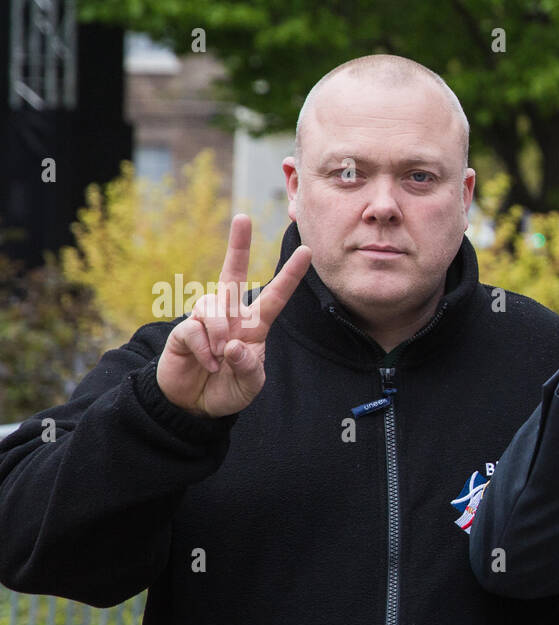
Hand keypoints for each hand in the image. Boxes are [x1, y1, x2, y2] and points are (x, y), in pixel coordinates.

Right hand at [157, 215, 311, 417]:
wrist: (195, 406)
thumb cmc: (228, 390)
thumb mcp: (250, 385)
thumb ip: (249, 367)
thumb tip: (235, 344)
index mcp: (254, 325)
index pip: (275, 296)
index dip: (290, 275)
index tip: (307, 251)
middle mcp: (230, 316)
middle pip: (232, 273)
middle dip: (237, 244)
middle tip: (243, 217)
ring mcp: (205, 320)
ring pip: (214, 306)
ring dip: (220, 334)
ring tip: (220, 358)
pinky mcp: (184, 330)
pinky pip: (195, 329)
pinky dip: (204, 350)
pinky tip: (207, 363)